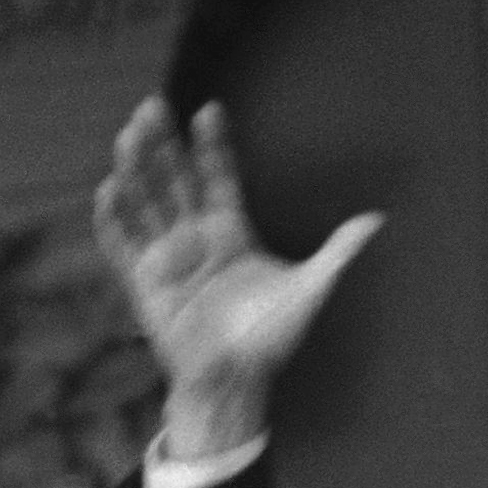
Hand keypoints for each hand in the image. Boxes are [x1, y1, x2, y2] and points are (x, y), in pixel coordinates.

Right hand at [93, 97, 383, 458]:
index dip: (213, 144)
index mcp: (231, 230)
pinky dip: (114, 218)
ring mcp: (167, 256)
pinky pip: (122, 244)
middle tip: (153, 106)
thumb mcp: (309, 289)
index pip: (217, 174)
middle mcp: (195, 236)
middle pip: (174, 178)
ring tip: (129, 136)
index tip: (210, 109)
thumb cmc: (271, 338)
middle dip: (163, 144)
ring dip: (135, 169)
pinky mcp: (143, 281)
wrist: (236, 381)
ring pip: (146, 202)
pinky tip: (110, 189)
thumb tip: (377, 220)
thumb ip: (337, 252)